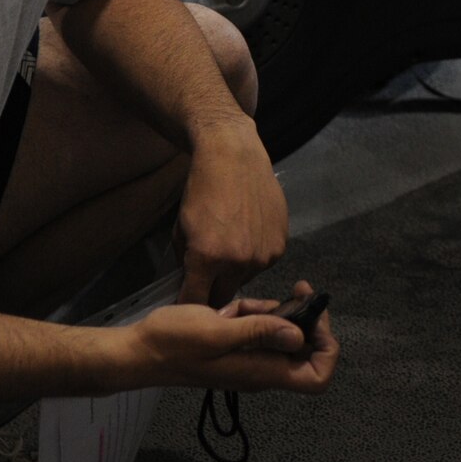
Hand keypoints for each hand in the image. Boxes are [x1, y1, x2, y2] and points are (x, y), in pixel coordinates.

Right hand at [130, 281, 337, 392]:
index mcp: (263, 371)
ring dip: (274, 314)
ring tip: (251, 302)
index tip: (314, 318)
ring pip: (281, 336)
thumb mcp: (217, 332)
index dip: (327, 350)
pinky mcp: (234, 348)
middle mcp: (261, 369)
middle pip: (305, 352)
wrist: (138, 352)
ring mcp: (247, 359)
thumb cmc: (174, 343)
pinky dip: (253, 314)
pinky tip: (233, 306)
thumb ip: (259, 332)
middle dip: (306, 320)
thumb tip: (299, 335)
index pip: (317, 377)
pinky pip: (258, 331)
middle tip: (299, 290)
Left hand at [175, 118, 287, 304]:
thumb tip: (188, 284)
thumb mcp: (180, 228)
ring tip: (231, 245)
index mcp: (208, 259)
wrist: (234, 158)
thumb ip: (185, 262)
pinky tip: (248, 235)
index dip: (189, 303)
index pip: (196, 301)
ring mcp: (263, 256)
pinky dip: (254, 257)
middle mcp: (238, 263)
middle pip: (224, 297)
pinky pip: (263, 264)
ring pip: (245, 280)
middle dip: (213, 291)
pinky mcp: (280, 246)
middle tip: (208, 275)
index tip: (187, 302)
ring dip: (236, 273)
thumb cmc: (201, 190)